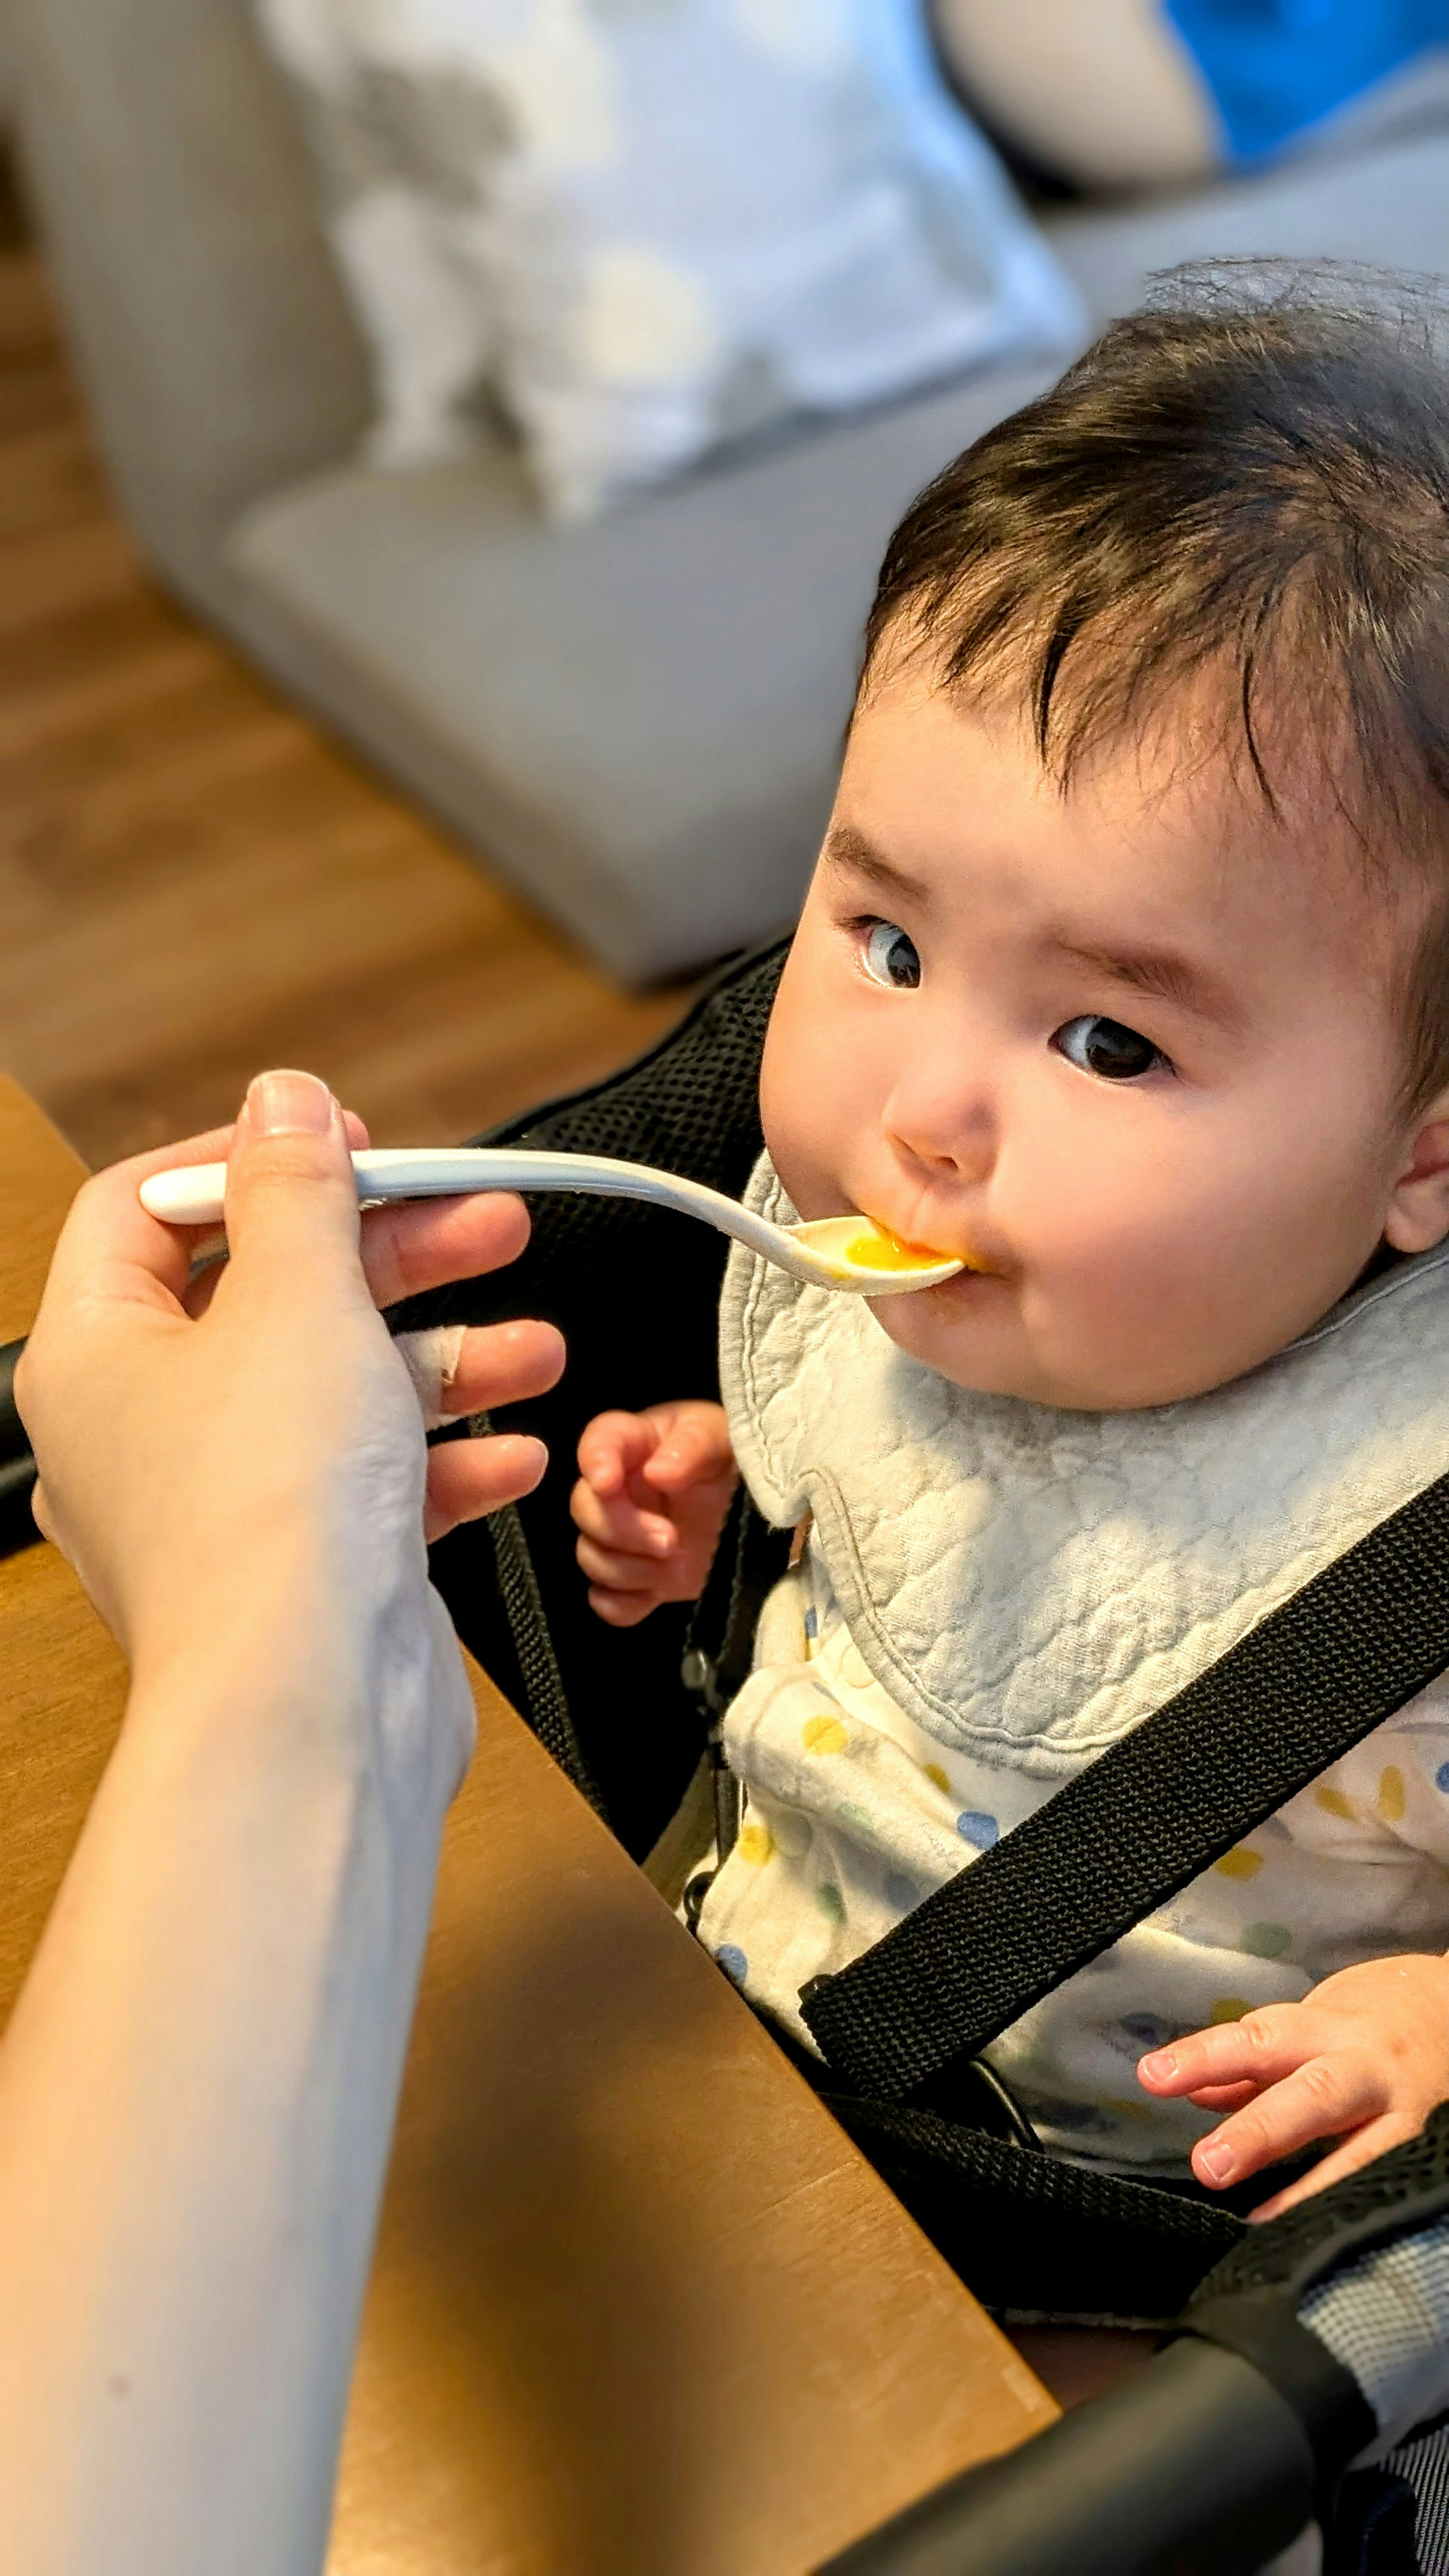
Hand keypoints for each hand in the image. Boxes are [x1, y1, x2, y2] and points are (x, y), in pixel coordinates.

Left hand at [17, 1069, 564, 1700]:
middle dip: (393, 1255)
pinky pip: (373, 1485)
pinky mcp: (302, 1569)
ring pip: (337, 1392)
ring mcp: (225, 1505)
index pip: (147, 1212)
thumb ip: (297, 1185)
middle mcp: (144, 1429)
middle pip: (269, 1293)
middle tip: (487, 1220)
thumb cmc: (271, 1516)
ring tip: (535, 1345)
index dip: (246, 1161)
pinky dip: (445, 1460)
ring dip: (447, 1358)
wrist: (309, 1711)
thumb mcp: (298, 1297)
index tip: (346, 1143)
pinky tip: (514, 1448)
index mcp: (96, 1355)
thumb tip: (281, 1101)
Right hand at [571, 1401, 737, 1625]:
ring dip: (631, 1569)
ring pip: (590, 1557)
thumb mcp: (723, 1438)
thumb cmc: (734, 1462)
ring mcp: (624, 1540)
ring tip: (678, 1564)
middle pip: (585, 1509)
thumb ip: (694, 1444)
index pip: (599, 1441)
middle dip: (625, 1530)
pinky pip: (604, 1600)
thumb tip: (658, 1473)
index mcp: (639, 1444)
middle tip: (671, 1540)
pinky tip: (655, 1593)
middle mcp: (620, 1491)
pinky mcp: (635, 1581)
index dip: (594, 1461)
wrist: (754, 1512)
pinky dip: (623, 1604)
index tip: (607, 1483)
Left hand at [1136, 1954, 1448, 2218]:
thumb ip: (1251, 2065)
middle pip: (1312, 2093)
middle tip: (1207, 2166)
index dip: (1204, 2058)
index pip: (1256, 2039)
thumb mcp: (1306, 2029)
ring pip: (1360, 2145)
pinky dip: (1340, 2204)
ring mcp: (1401, 2111)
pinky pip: (1383, 2177)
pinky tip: (1302, 2235)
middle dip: (1260, 2131)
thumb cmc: (1361, 2026)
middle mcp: (1364, 2066)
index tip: (1153, 2077)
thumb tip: (1192, 2092)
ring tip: (1257, 2220)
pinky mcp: (1425, 2144)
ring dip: (1307, 2187)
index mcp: (1322, 2028)